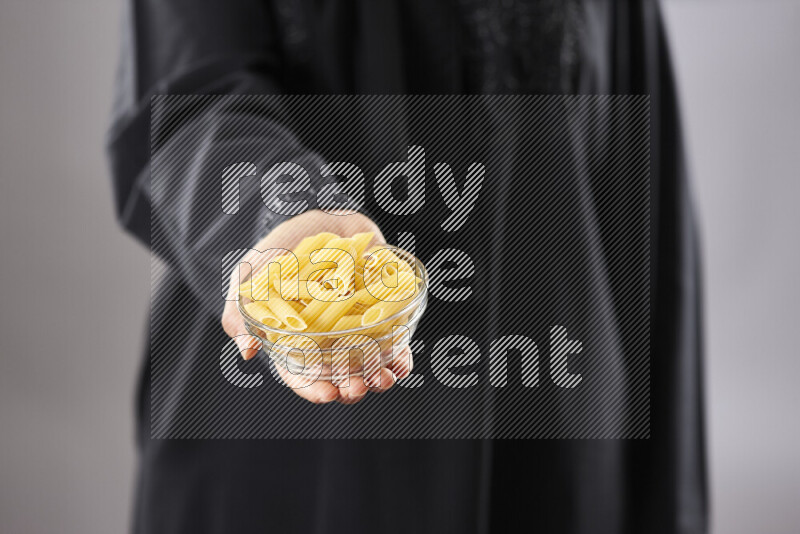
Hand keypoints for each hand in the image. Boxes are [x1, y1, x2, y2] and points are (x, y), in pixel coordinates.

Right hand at [221, 210, 413, 403]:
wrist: (320, 221)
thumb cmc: (279, 250)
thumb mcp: (250, 277)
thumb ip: (241, 311)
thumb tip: (247, 351)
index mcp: (295, 342)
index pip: (303, 377)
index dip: (314, 390)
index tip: (327, 394)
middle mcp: (328, 342)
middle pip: (340, 377)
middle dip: (350, 389)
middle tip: (356, 388)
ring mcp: (356, 331)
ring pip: (369, 366)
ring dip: (378, 378)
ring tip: (384, 378)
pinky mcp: (381, 316)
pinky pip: (394, 343)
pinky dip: (400, 355)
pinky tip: (402, 360)